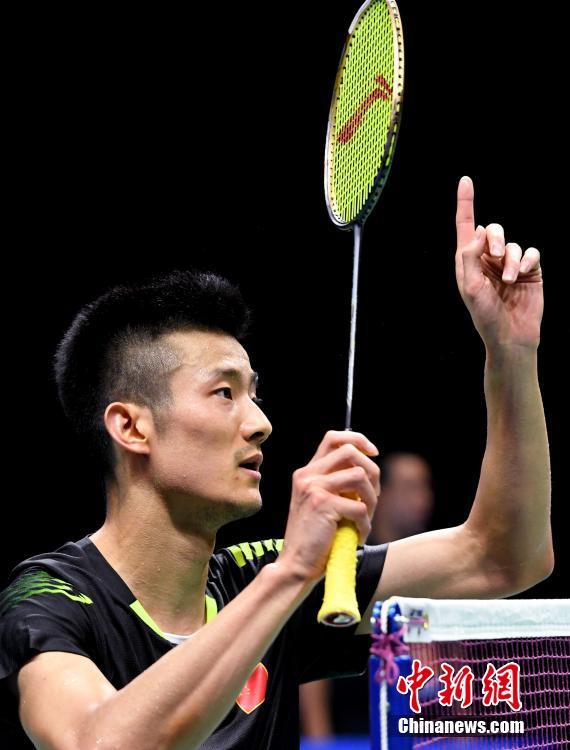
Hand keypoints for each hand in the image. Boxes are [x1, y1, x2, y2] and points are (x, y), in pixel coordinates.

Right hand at [279, 430, 379, 582]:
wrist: (297, 564)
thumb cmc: (315, 538)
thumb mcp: (321, 503)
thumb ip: (337, 484)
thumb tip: (369, 468)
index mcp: (307, 473)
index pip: (333, 439)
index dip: (358, 440)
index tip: (373, 453)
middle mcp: (307, 476)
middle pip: (350, 452)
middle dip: (371, 472)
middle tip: (372, 496)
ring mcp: (313, 488)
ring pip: (360, 476)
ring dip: (371, 500)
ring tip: (364, 519)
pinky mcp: (323, 504)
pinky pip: (360, 506)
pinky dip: (364, 523)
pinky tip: (357, 535)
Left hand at [455, 176, 542, 349]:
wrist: (510, 335)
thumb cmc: (485, 315)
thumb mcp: (471, 287)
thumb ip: (470, 257)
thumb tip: (478, 230)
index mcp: (469, 261)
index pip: (465, 226)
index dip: (465, 203)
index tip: (465, 180)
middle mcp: (488, 259)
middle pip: (493, 230)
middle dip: (496, 237)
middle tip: (497, 254)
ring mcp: (510, 264)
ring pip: (514, 244)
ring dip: (512, 260)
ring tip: (510, 280)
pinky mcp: (529, 271)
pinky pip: (532, 253)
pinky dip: (528, 261)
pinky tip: (523, 275)